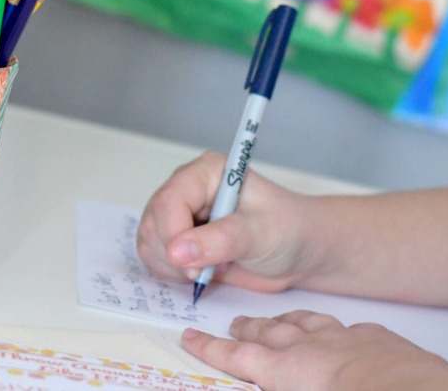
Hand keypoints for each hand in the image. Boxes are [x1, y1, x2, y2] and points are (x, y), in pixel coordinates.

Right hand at [136, 151, 315, 292]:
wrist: (298, 251)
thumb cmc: (287, 231)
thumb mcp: (260, 234)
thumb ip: (221, 240)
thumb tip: (178, 252)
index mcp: (206, 173)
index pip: (169, 201)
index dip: (174, 236)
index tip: (194, 268)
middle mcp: (187, 189)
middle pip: (152, 223)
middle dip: (172, 256)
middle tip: (205, 271)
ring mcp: (179, 214)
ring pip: (149, 242)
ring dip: (171, 267)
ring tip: (209, 268)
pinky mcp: (177, 239)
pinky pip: (154, 258)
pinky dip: (171, 274)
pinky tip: (201, 272)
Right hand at [181, 311, 447, 390]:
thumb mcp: (293, 389)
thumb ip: (275, 385)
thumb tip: (262, 380)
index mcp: (284, 371)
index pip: (238, 356)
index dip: (211, 347)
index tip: (191, 336)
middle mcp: (309, 347)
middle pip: (269, 332)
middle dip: (248, 328)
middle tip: (235, 324)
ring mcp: (344, 338)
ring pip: (307, 321)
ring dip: (288, 320)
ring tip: (278, 320)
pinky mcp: (376, 338)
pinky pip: (349, 328)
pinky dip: (337, 328)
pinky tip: (340, 330)